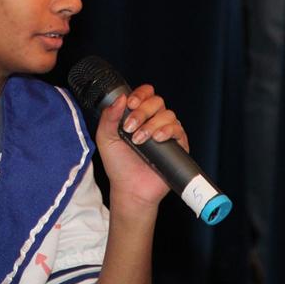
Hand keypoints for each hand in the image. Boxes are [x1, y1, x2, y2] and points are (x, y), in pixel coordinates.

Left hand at [95, 84, 188, 210]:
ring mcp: (166, 132)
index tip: (130, 103)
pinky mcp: (177, 145)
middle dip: (142, 111)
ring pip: (168, 114)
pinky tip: (157, 139)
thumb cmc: (118, 165)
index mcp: (138, 115)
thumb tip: (120, 98)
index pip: (145, 94)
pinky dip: (168, 131)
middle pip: (157, 102)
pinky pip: (179, 129)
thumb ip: (109, 117)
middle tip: (130, 127)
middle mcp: (154, 121)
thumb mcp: (106, 139)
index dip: (140, 94)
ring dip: (152, 124)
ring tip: (140, 140)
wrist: (130, 189)